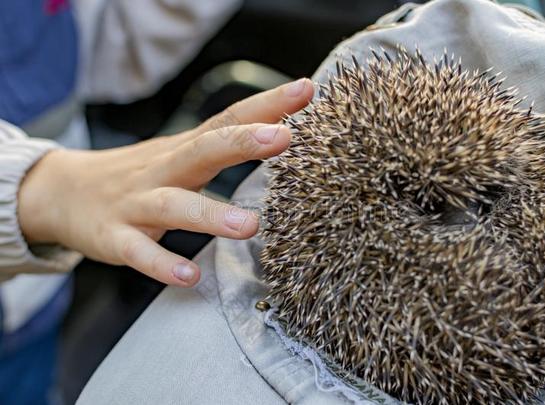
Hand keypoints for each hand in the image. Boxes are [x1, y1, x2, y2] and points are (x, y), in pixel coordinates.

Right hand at [18, 79, 313, 286]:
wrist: (62, 192)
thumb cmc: (140, 175)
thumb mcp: (180, 154)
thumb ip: (222, 145)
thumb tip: (280, 132)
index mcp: (184, 149)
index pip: (228, 119)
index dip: (267, 104)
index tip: (306, 88)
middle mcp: (163, 169)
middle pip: (203, 150)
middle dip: (243, 142)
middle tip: (283, 137)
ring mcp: (136, 203)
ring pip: (174, 205)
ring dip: (211, 214)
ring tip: (249, 225)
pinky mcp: (114, 237)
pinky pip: (138, 252)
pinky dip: (162, 264)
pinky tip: (189, 276)